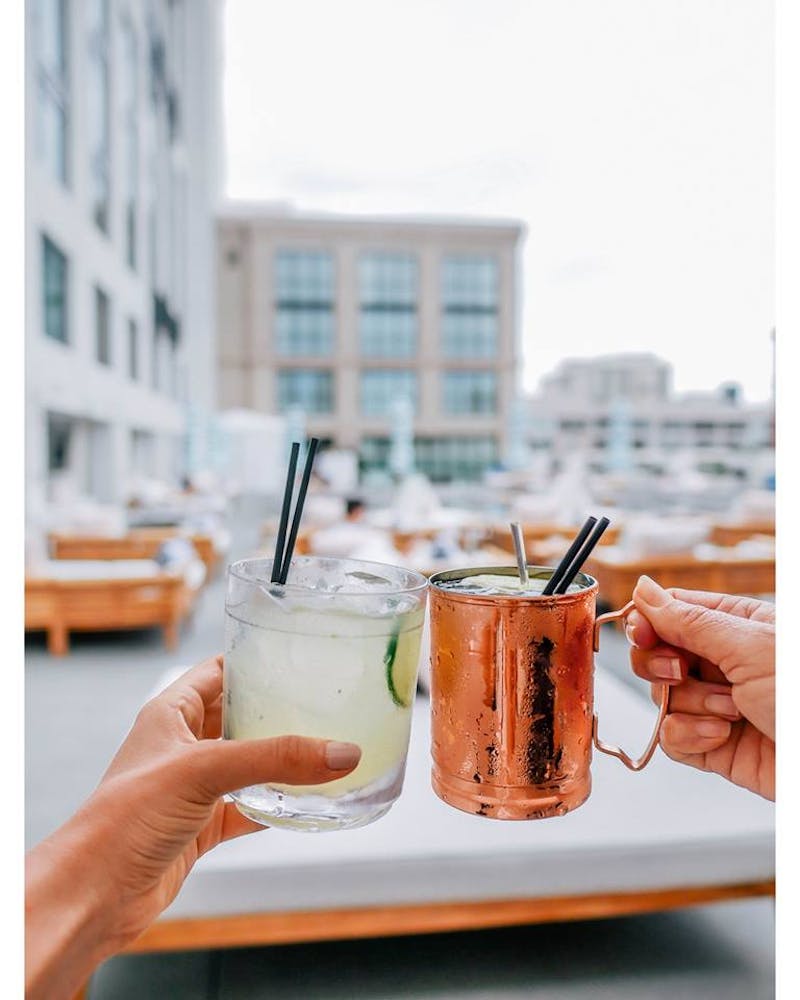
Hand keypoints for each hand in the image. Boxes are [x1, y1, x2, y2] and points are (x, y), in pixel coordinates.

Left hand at [25, 656, 360, 999]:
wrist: (94, 894)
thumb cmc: (125, 818)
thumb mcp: (204, 770)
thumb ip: (274, 758)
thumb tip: (341, 752)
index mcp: (171, 714)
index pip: (218, 673)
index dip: (252, 663)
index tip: (295, 658)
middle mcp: (181, 746)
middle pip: (237, 718)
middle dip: (276, 712)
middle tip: (322, 704)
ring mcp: (191, 789)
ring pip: (246, 765)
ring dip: (279, 761)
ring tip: (323, 749)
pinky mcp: (200, 828)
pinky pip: (246, 809)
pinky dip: (273, 806)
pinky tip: (302, 803)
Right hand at [626, 576, 773, 799]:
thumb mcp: (748, 646)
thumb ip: (688, 620)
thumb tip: (643, 590)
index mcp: (734, 625)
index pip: (669, 611)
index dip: (647, 621)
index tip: (642, 634)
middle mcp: (722, 662)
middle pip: (656, 654)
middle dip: (661, 666)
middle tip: (681, 672)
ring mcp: (716, 704)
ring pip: (662, 697)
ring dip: (691, 705)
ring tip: (731, 712)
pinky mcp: (713, 745)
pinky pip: (670, 737)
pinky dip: (688, 737)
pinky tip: (721, 735)